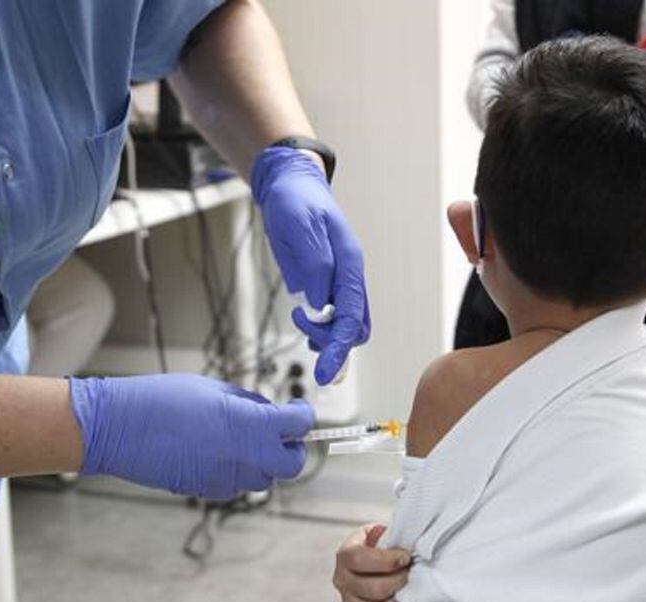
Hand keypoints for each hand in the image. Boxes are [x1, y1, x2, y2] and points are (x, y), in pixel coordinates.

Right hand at [69, 374, 310, 499]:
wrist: (119, 428)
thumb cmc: (161, 399)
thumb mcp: (213, 388)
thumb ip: (247, 402)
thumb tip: (266, 410)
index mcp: (252, 424)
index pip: (299, 425)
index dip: (302, 415)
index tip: (297, 409)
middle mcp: (246, 456)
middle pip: (291, 464)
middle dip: (290, 448)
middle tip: (280, 431)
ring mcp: (227, 477)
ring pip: (264, 478)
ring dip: (263, 461)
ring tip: (243, 440)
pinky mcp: (207, 490)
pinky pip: (236, 484)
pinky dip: (237, 470)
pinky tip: (218, 452)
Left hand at [251, 147, 370, 384]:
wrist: (290, 185)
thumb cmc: (295, 200)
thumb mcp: (299, 225)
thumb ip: (313, 264)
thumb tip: (320, 305)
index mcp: (350, 263)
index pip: (352, 316)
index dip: (339, 347)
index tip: (325, 373)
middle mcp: (350, 277)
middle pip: (355, 328)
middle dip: (332, 341)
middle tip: (301, 325)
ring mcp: (339, 282)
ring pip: (347, 325)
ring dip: (326, 337)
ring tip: (299, 320)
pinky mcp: (326, 284)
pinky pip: (333, 316)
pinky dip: (322, 330)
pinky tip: (306, 326)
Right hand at [333, 524, 410, 601]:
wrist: (371, 559)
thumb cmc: (379, 544)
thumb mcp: (379, 533)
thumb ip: (388, 537)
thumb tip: (408, 545)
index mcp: (344, 555)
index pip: (360, 559)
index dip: (386, 560)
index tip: (406, 557)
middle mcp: (342, 580)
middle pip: (373, 588)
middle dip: (399, 580)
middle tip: (412, 573)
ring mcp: (349, 601)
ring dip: (400, 599)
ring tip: (409, 587)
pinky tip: (403, 600)